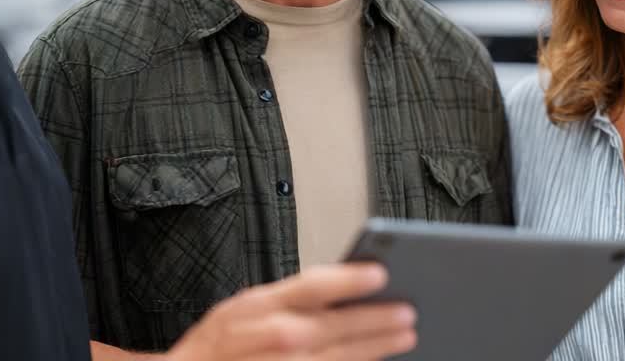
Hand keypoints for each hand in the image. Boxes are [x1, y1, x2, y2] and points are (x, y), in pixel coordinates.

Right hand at [166, 262, 416, 360]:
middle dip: (376, 319)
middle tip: (408, 311)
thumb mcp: (243, 307)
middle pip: (333, 326)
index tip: (380, 272)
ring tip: (404, 338)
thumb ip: (287, 299)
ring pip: (338, 359)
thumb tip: (341, 287)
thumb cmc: (216, 347)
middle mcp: (271, 338)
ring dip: (375, 348)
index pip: (311, 286)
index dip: (348, 279)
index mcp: (257, 306)